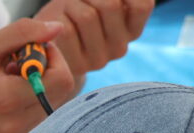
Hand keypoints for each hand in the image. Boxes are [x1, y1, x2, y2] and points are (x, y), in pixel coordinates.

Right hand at [0, 18, 74, 132]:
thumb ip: (22, 33)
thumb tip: (57, 30)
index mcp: (7, 99)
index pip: (62, 79)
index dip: (54, 59)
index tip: (32, 53)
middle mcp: (13, 126)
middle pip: (59, 96)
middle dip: (45, 75)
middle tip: (17, 69)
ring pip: (48, 112)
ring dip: (35, 94)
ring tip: (6, 88)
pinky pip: (34, 128)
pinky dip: (25, 112)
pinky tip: (2, 106)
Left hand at [35, 0, 153, 76]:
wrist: (50, 43)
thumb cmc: (77, 10)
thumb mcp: (100, 2)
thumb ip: (116, 0)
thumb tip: (118, 1)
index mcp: (133, 29)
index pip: (142, 5)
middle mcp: (120, 49)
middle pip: (110, 5)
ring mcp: (99, 60)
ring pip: (87, 16)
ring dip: (73, 2)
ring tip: (69, 7)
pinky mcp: (76, 66)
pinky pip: (67, 31)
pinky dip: (59, 17)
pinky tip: (57, 24)